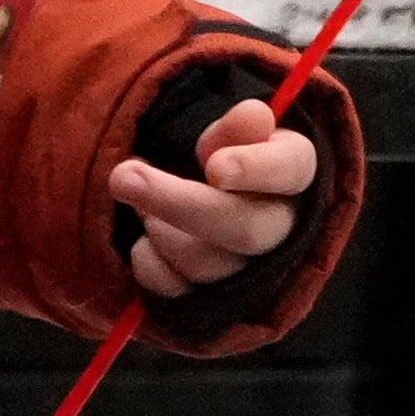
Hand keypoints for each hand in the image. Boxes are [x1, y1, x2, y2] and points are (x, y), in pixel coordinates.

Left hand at [110, 97, 321, 301]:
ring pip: (204, 263)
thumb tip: (253, 116)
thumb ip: (239, 126)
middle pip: (243, 230)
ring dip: (159, 227)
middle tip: (122, 176)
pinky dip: (148, 262)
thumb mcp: (233, 130)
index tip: (215, 167)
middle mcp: (281, 227)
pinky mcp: (212, 299)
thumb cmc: (227, 153)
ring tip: (141, 198)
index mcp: (292, 172)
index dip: (253, 170)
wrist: (213, 195)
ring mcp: (248, 271)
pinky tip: (144, 239)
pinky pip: (174, 289)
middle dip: (178, 204)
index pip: (289, 169)